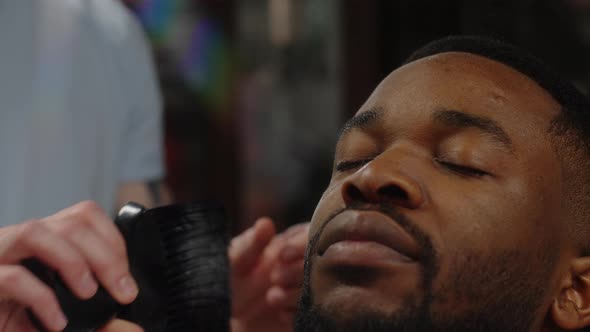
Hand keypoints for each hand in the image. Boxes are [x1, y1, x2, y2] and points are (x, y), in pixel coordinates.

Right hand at [0, 201, 138, 330]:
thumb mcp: (65, 310)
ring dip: (71, 262)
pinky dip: (42, 298)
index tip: (126, 277)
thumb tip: (133, 320)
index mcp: (44, 241)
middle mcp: (20, 242)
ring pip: (35, 232)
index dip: (113, 240)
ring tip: (89, 293)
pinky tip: (57, 322)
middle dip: (105, 256)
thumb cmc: (23, 320)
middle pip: (69, 223)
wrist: (0, 330)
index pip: (85, 215)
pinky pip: (11, 277)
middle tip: (122, 291)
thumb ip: (95, 308)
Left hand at [229, 218, 308, 331]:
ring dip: (295, 294)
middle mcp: (305, 263)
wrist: (231, 313)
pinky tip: (280, 314)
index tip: (282, 256)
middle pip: (319, 262)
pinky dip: (297, 313)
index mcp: (292, 242)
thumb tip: (265, 224)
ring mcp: (308, 288)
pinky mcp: (307, 312)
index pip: (311, 235)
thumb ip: (252, 243)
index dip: (301, 245)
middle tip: (275, 277)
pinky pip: (313, 311)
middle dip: (297, 270)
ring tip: (272, 297)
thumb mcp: (238, 260)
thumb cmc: (233, 278)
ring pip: (318, 288)